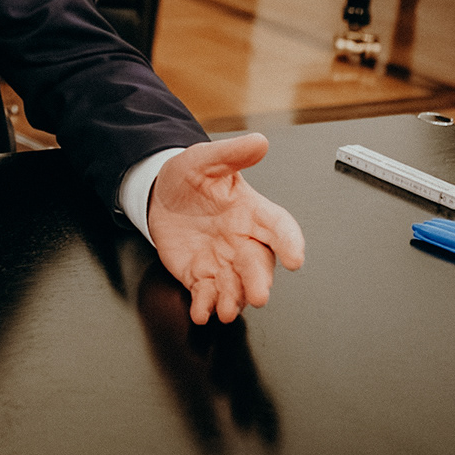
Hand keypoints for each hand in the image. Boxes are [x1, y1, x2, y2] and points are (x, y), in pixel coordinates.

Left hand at [147, 134, 304, 324]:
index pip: (278, 227)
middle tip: (259, 296)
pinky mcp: (200, 275)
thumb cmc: (190, 178)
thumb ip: (231, 153)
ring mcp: (222, 261)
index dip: (290, 242)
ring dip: (233, 300)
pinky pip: (206, 294)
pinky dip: (205, 305)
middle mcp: (242, 241)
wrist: (159, 194)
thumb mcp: (205, 159)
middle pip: (258, 264)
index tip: (295, 258)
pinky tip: (201, 312)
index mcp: (251, 212)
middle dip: (259, 282)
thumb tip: (258, 141)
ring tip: (226, 309)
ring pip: (236, 286)